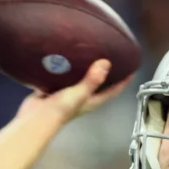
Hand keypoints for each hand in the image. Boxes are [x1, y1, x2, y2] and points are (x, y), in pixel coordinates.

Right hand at [16, 59, 132, 124]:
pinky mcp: (55, 88)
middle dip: (106, 71)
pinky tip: (66, 53)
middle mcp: (83, 96)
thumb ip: (92, 80)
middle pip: (99, 82)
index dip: (124, 80)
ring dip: (86, 67)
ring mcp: (68, 92)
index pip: (113, 90)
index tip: (132, 68)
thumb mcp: (79, 93)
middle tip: (112, 54)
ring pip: (81, 77)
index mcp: (92, 100)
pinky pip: (64, 74)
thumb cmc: (60, 109)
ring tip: (91, 50)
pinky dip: (66, 66)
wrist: (35, 118)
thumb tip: (107, 63)